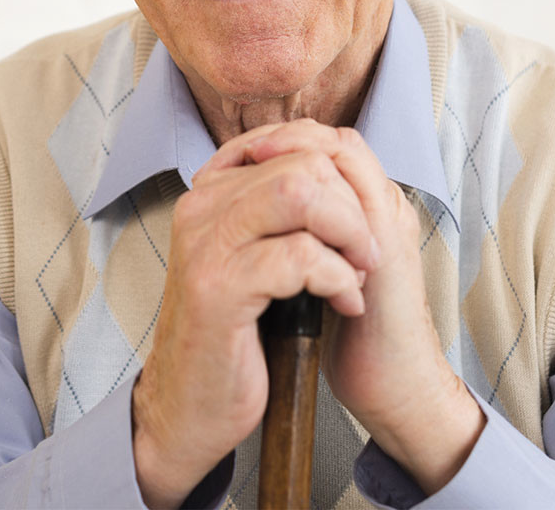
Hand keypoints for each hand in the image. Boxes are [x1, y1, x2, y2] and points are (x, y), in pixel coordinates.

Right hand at [131, 122, 379, 507]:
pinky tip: (343, 304)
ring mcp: (207, 244)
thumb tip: (334, 168)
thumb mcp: (255, 257)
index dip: (340, 180)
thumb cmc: (236, 334)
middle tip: (365, 253)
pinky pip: (300, 255)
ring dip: (348, 234)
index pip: (292, 145)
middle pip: (302, 163)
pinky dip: (338, 278)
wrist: (190, 409)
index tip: (356, 223)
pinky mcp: (219, 288)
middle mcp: (203, 207)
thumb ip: (279, 210)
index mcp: (213, 192)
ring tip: (357, 272)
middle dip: (350, 206)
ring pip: (300, 194)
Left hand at [243, 120, 485, 495]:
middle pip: (332, 139)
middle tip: (241, 152)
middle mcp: (381, 204)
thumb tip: (248, 224)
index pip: (324, 147)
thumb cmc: (351, 337)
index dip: (280, 142)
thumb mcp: (316, 277)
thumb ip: (299, 239)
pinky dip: (310, 179)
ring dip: (293, 150)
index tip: (237, 155)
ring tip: (255, 161)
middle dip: (281, 138)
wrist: (393, 387)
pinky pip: (352, 185)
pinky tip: (275, 193)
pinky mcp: (387, 241)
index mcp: (366, 210)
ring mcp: (388, 217)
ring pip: (342, 151)